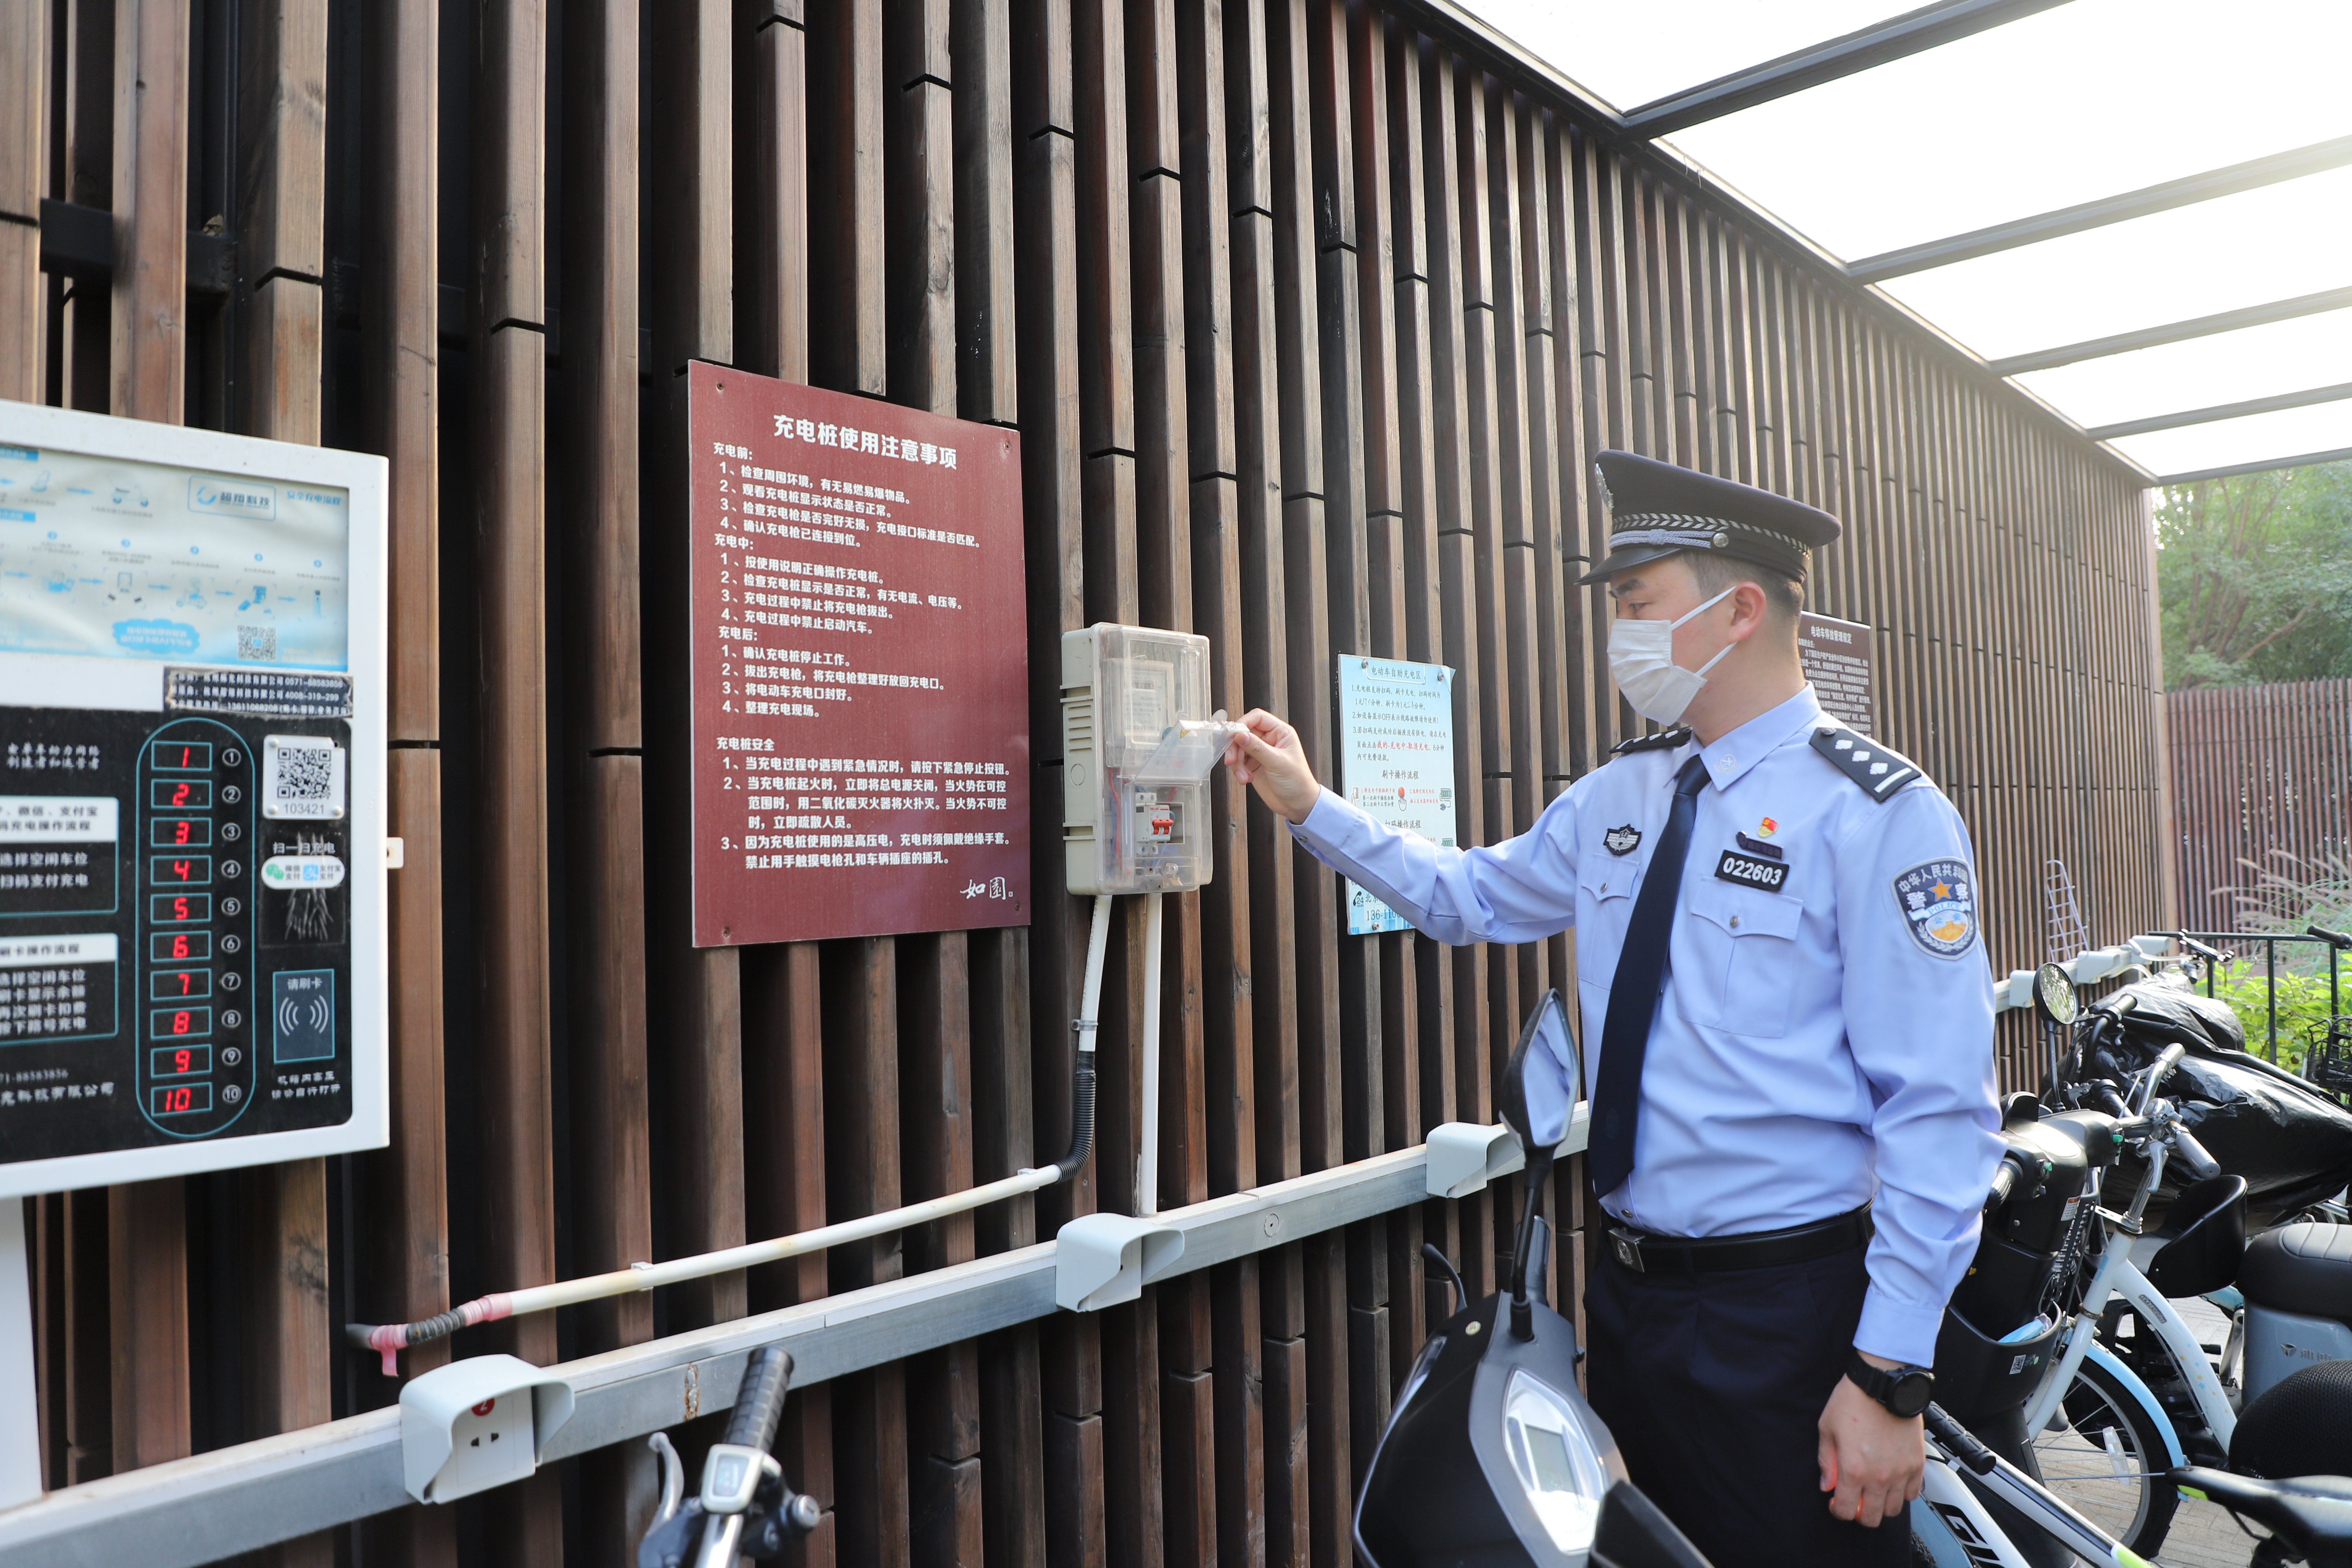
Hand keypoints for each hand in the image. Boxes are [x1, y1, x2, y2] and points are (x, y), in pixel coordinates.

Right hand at [1223, 709, 1320, 824]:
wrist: (1297, 805)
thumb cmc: (1298, 782)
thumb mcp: (1277, 762)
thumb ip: (1257, 748)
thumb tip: (1240, 734)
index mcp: (1280, 733)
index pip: (1258, 718)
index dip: (1244, 723)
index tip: (1234, 734)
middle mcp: (1269, 740)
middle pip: (1244, 733)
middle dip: (1236, 747)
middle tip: (1232, 759)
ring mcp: (1260, 753)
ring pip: (1239, 748)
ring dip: (1236, 762)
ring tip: (1242, 775)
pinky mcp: (1253, 765)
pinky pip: (1238, 762)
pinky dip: (1238, 770)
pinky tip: (1245, 778)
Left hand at [1817, 1354, 1923, 1528]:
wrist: (1882, 1385)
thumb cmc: (1853, 1402)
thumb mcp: (1827, 1429)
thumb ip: (1826, 1461)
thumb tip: (1826, 1485)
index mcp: (1853, 1470)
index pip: (1846, 1511)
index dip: (1838, 1511)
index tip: (1836, 1502)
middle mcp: (1879, 1477)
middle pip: (1872, 1518)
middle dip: (1860, 1513)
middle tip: (1855, 1500)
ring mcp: (1901, 1472)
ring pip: (1893, 1510)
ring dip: (1881, 1505)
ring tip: (1873, 1490)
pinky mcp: (1917, 1464)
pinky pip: (1913, 1494)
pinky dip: (1903, 1493)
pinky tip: (1892, 1481)